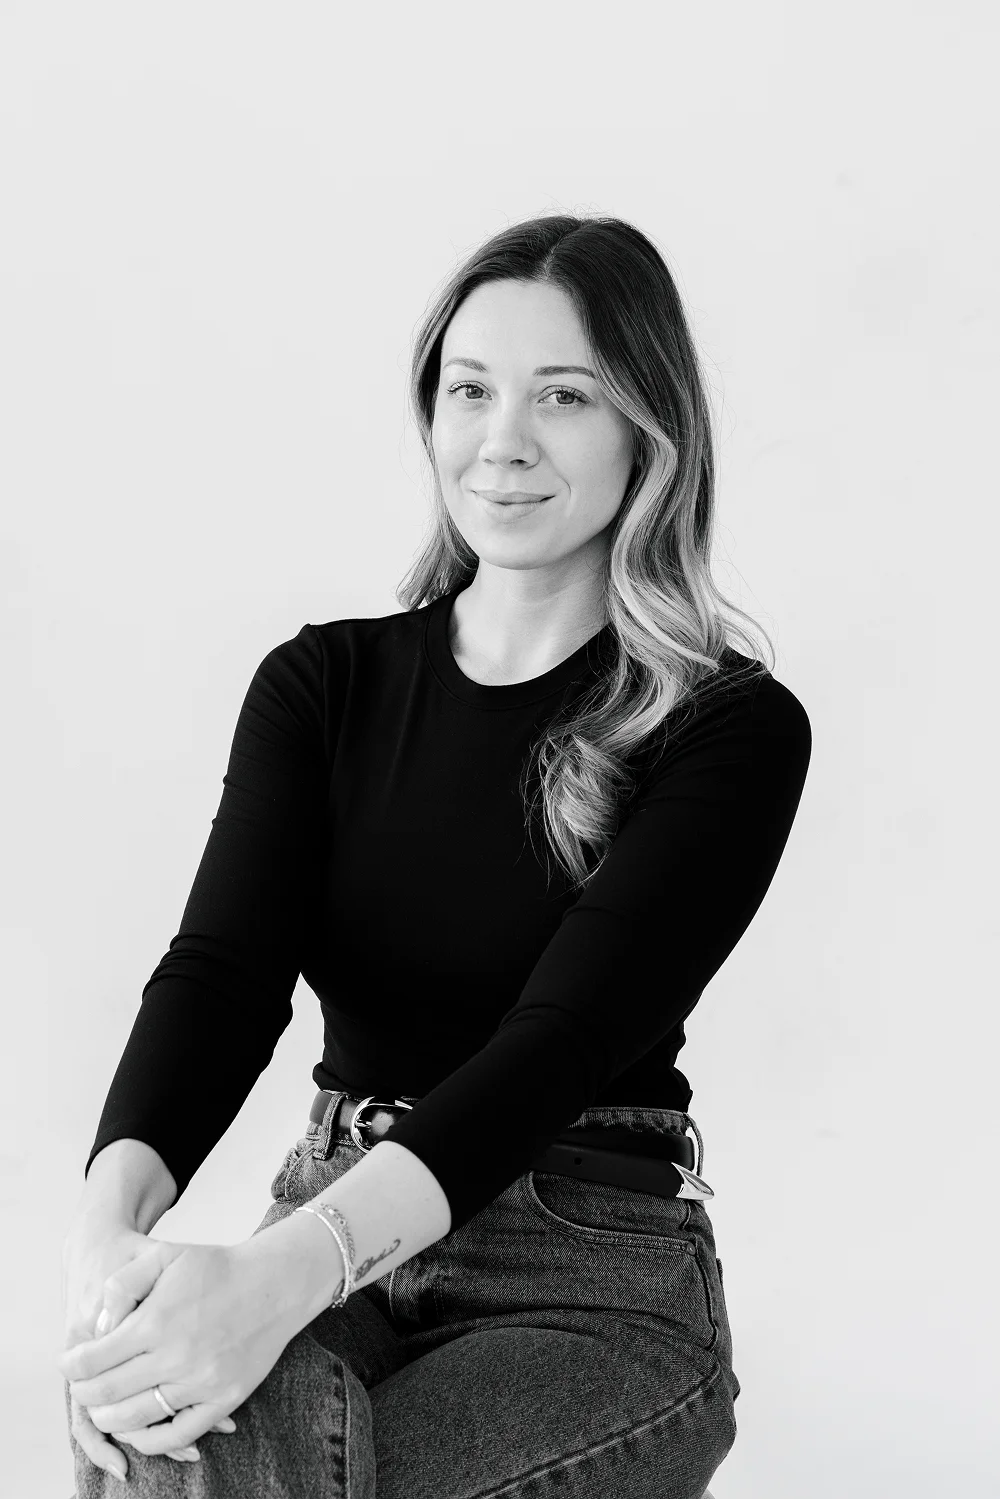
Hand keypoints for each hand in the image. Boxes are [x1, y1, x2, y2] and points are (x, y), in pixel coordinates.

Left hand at [57, 1236, 302, 1461]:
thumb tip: (98, 1328)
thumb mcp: (164, 1255)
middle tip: (81, 1386)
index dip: (71, 1366)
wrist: (275, 1283)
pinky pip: (176, 1435)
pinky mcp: (223, 1400)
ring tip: (102, 1407)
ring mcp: (201, 1383)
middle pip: (107, 1394)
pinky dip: (149, 1440)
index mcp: (156, 1320)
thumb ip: (122, 1285)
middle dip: (83, 1393)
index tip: (68, 1364)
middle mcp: (176, 1356)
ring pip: (135, 1420)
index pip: (92, 1360)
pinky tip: (136, 1430)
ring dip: (108, 1418)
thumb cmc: (217, 1267)